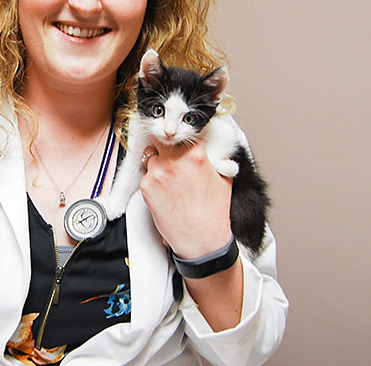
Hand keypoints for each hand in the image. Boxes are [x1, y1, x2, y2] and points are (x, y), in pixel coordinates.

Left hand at [139, 140, 233, 258]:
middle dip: (167, 143)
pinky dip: (152, 178)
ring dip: (158, 161)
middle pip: (163, 138)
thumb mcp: (224, 179)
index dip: (187, 133)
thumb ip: (217, 158)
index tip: (185, 134)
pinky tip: (164, 190)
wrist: (200, 239)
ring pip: (151, 155)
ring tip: (169, 176)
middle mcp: (174, 160)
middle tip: (171, 150)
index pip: (188, 132)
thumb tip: (217, 149)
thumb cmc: (213, 213)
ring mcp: (158, 172)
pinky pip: (146, 174)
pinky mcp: (146, 186)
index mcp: (195, 155)